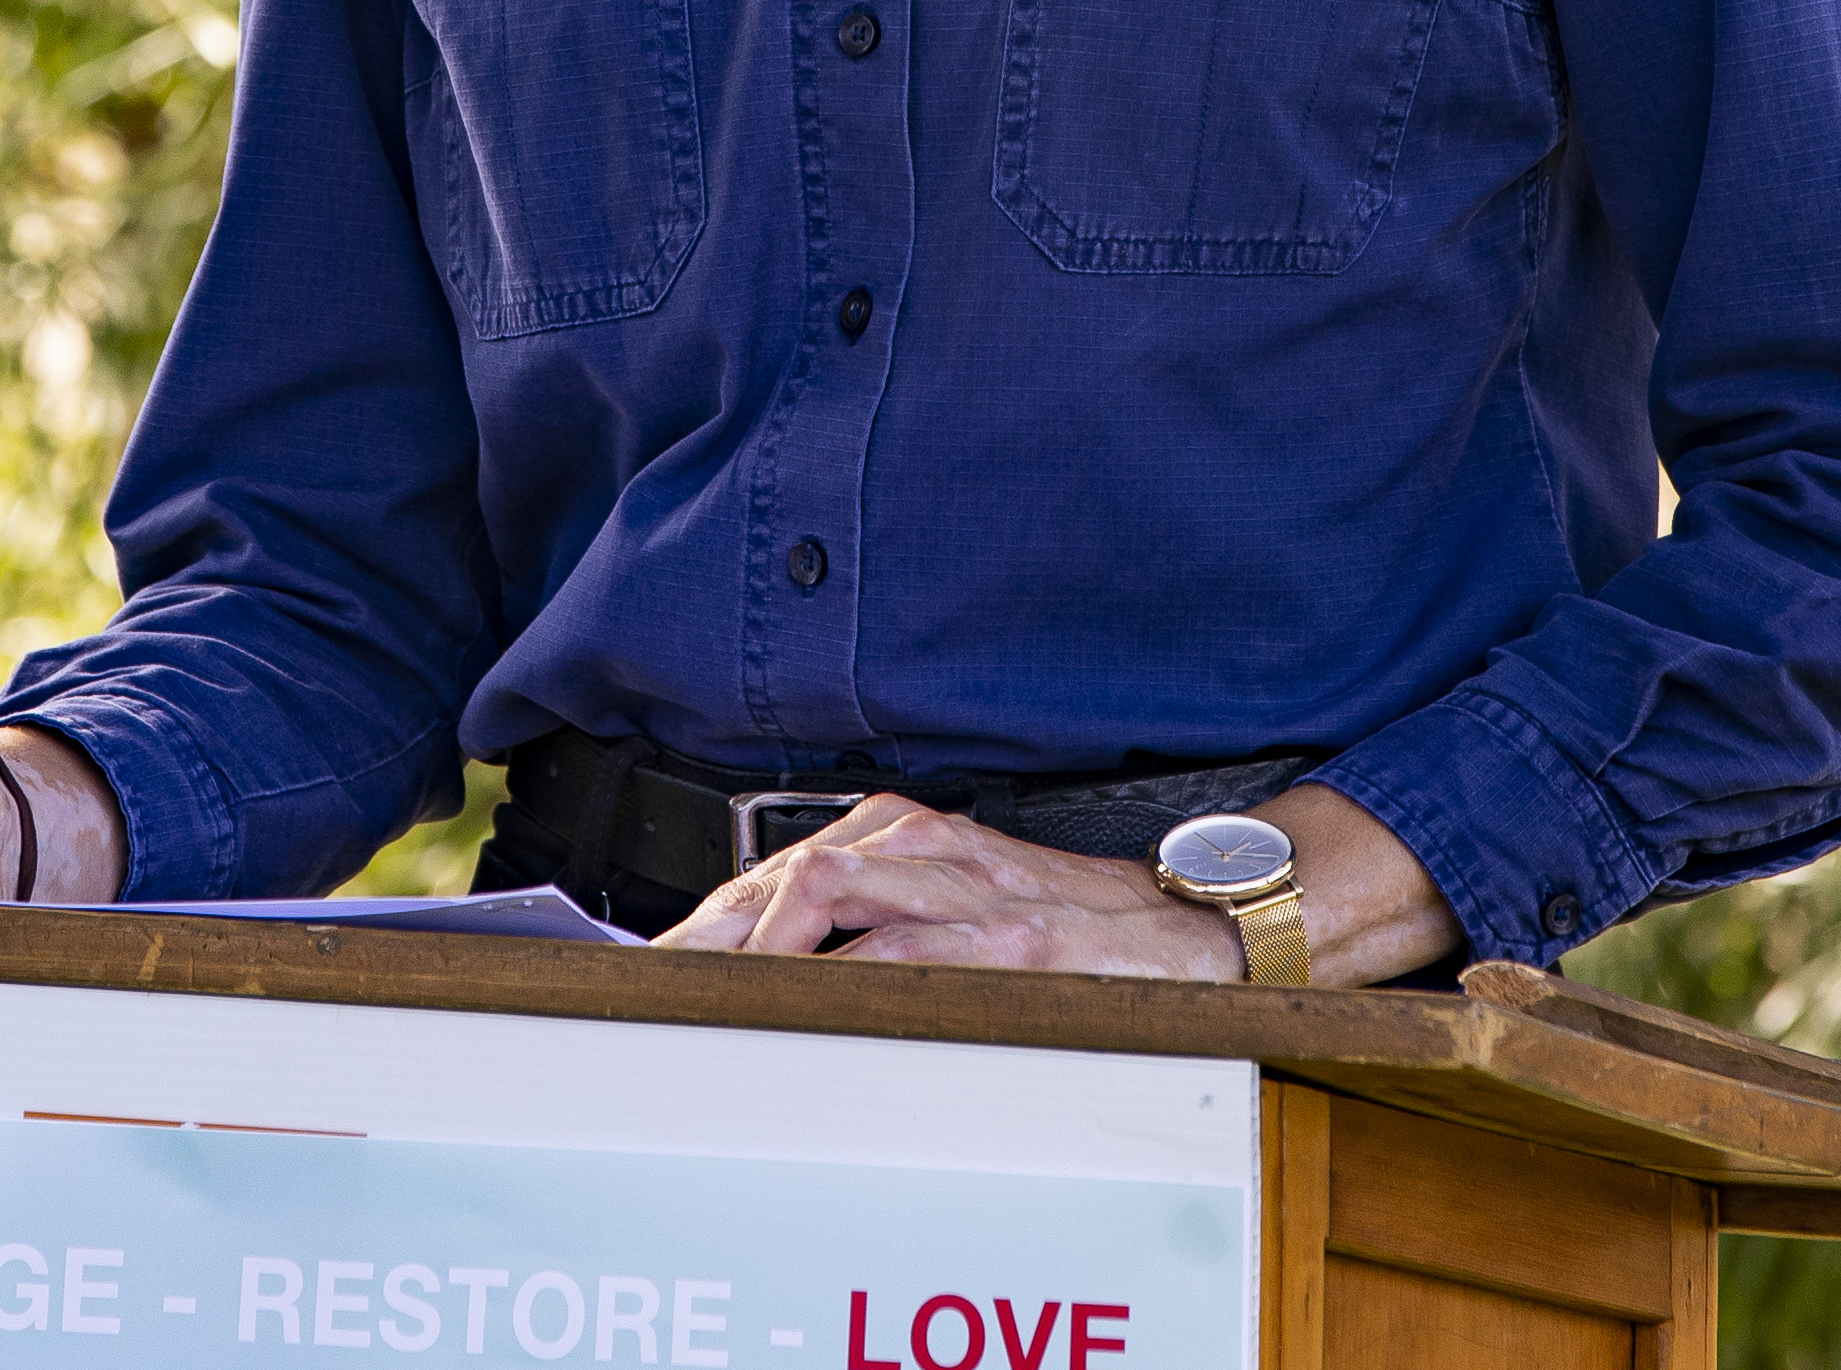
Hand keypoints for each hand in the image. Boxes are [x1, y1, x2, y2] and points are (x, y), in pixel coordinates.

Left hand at [656, 796, 1235, 975]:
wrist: (1188, 925)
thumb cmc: (1072, 925)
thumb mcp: (966, 900)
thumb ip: (884, 919)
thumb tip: (782, 973)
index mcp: (913, 836)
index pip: (781, 866)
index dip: (707, 919)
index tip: (653, 968)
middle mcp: (932, 849)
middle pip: (785, 871)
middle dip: (709, 933)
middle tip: (653, 990)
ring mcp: (971, 891)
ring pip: (830, 884)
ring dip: (757, 943)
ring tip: (707, 996)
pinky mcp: (1012, 940)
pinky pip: (908, 947)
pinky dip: (846, 972)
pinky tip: (803, 1003)